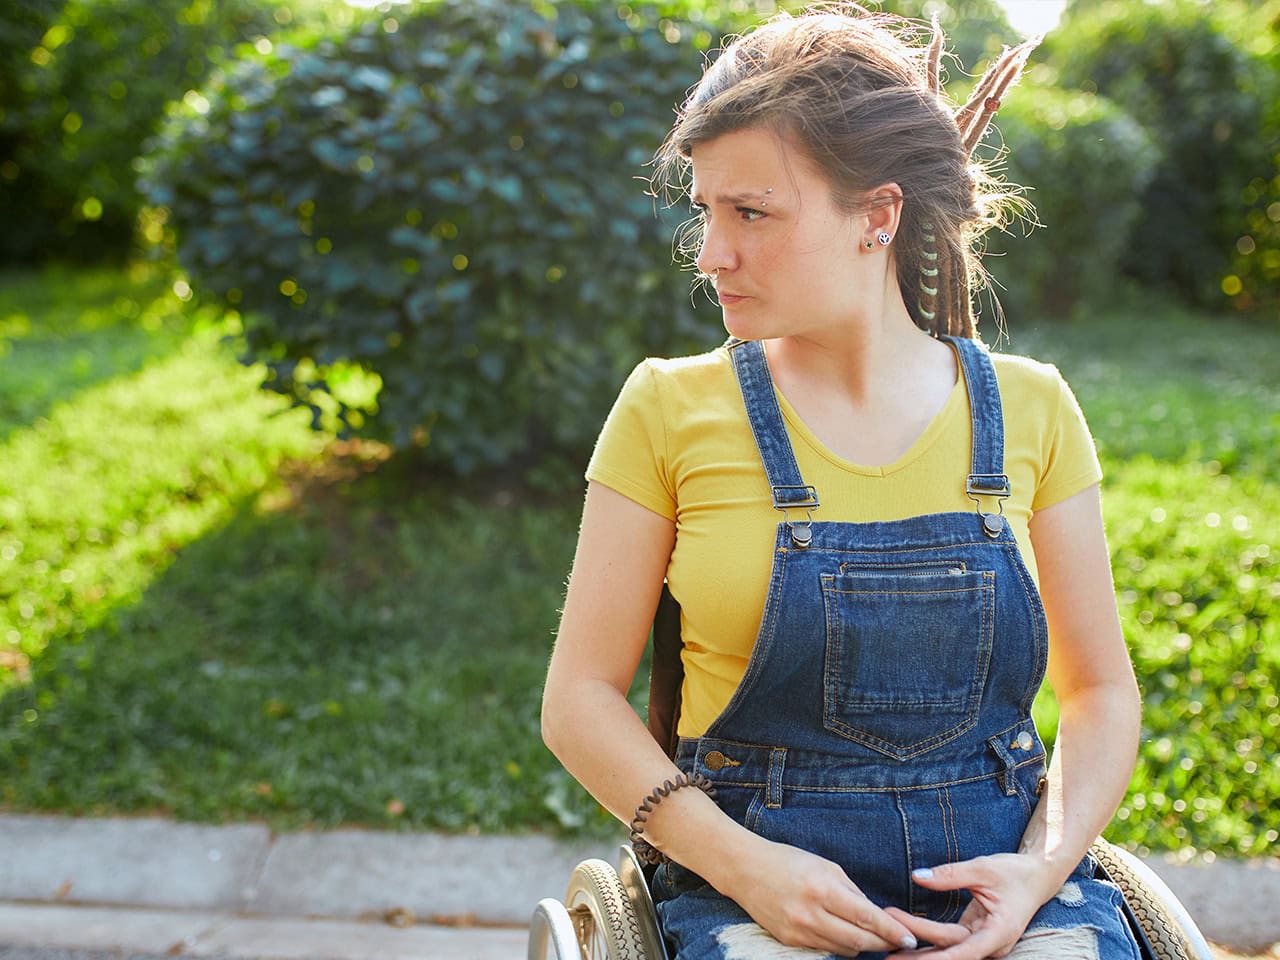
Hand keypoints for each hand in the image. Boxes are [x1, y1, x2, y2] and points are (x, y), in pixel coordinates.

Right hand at [721, 837, 919, 955]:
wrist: (744, 869)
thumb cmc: (787, 860)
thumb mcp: (825, 866)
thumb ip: (852, 891)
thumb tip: (876, 914)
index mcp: (822, 888)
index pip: (867, 917)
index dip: (892, 931)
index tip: (911, 937)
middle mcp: (810, 914)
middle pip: (860, 941)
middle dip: (884, 943)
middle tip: (900, 941)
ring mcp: (799, 932)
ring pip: (844, 950)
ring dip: (863, 945)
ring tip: (873, 935)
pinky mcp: (789, 942)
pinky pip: (825, 950)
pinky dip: (840, 944)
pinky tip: (845, 933)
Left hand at [884, 853, 1055, 958]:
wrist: (1037, 877)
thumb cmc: (1015, 872)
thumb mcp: (984, 868)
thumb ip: (950, 875)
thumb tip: (917, 877)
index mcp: (999, 932)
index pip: (964, 950)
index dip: (937, 956)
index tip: (910, 951)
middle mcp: (992, 944)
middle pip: (950, 950)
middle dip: (917, 950)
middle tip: (886, 947)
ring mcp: (983, 942)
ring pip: (948, 950)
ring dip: (919, 951)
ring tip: (889, 952)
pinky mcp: (975, 936)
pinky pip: (949, 943)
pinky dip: (928, 942)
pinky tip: (906, 944)